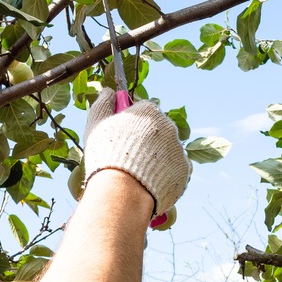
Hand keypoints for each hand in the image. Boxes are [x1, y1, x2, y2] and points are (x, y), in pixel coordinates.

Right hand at [83, 88, 190, 215]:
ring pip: (166, 149)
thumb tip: (109, 90)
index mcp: (150, 111)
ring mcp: (179, 149)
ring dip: (155, 156)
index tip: (121, 134)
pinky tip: (149, 181)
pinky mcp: (184, 170)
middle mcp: (169, 126)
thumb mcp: (97, 123)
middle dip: (145, 139)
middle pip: (157, 129)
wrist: (122, 191)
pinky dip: (164, 173)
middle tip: (128, 155)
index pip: (143, 109)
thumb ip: (103, 102)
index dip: (131, 121)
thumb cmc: (106, 154)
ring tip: (137, 172)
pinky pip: (174, 168)